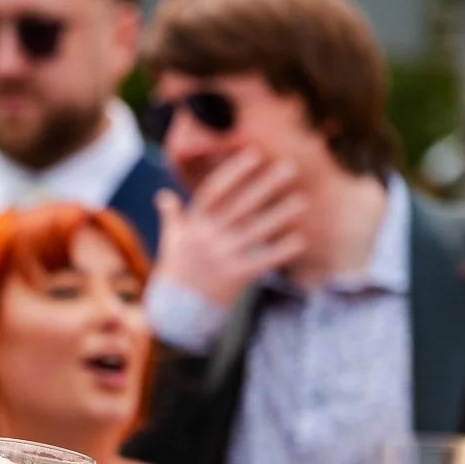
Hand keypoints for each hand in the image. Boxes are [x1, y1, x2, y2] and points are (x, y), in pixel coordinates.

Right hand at [151, 151, 307, 306]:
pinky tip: (299, 240)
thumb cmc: (178, 268)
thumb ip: (172, 216)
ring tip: (302, 201)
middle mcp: (207, 238)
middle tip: (290, 167)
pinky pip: (263, 260)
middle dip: (265, 185)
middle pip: (240, 206)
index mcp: (193, 224)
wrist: (177, 309)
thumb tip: (163, 196)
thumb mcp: (172, 240)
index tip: (254, 155)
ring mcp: (221, 257)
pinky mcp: (235, 277)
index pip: (214, 191)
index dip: (234, 172)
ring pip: (256, 231)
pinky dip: (281, 251)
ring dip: (280, 215)